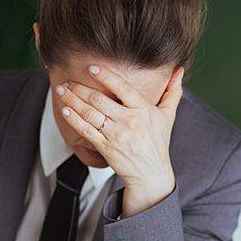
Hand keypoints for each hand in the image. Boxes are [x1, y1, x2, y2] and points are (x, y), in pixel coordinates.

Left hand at [57, 64, 183, 216]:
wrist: (151, 174)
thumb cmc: (158, 143)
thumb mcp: (168, 116)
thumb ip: (173, 91)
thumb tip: (178, 71)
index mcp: (144, 110)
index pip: (122, 88)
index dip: (105, 76)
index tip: (91, 67)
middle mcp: (129, 121)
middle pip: (100, 100)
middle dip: (80, 88)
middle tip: (68, 80)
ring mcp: (116, 135)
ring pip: (90, 113)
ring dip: (72, 100)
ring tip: (62, 90)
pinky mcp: (106, 147)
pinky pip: (86, 130)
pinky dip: (74, 119)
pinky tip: (65, 110)